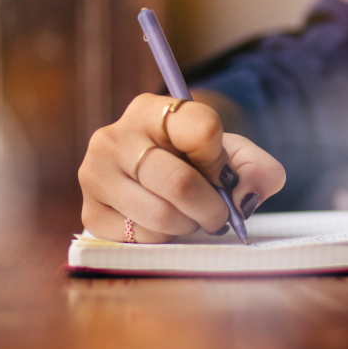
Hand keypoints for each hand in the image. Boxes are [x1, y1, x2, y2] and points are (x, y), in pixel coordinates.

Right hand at [79, 94, 285, 242]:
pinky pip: (141, 238)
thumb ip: (257, 171)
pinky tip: (162, 224)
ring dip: (187, 225)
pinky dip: (163, 238)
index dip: (222, 161)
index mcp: (151, 110)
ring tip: (188, 215)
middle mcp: (114, 137)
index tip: (222, 172)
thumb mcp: (233, 155)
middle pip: (179, 183)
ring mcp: (95, 174)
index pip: (202, 129)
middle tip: (217, 214)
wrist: (155, 180)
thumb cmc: (198, 165)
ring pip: (160, 216)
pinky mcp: (90, 212)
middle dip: (210, 208)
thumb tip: (242, 197)